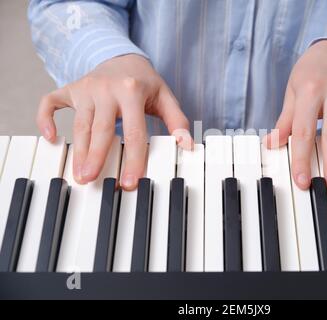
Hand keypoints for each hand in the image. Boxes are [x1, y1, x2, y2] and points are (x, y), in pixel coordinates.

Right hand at [37, 54, 192, 190]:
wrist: (122, 56)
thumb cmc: (144, 81)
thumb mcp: (165, 96)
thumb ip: (177, 120)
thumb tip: (186, 144)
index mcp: (132, 91)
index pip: (134, 131)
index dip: (133, 158)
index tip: (129, 182)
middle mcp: (107, 89)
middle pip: (101, 129)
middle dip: (97, 157)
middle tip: (92, 181)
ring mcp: (86, 88)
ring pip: (80, 124)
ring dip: (78, 150)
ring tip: (80, 174)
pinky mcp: (72, 89)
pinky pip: (51, 102)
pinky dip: (45, 118)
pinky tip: (50, 137)